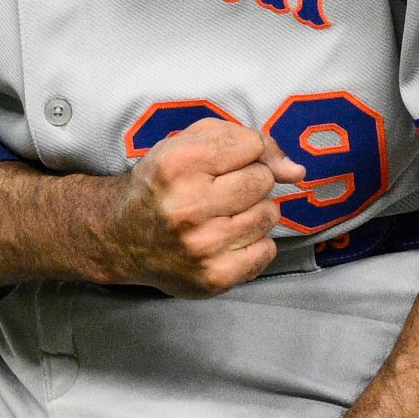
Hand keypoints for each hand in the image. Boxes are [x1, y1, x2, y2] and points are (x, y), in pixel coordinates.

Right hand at [102, 118, 304, 296]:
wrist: (122, 236)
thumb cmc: (163, 184)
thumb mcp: (190, 144)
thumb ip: (245, 140)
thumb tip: (297, 171)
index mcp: (179, 163)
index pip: (252, 145)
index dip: (244, 151)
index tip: (224, 163)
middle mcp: (189, 205)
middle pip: (263, 180)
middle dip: (249, 180)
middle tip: (221, 191)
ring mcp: (202, 245)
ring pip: (269, 214)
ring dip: (253, 211)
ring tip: (223, 215)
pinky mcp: (214, 277)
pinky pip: (266, 250)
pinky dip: (254, 242)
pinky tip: (228, 239)